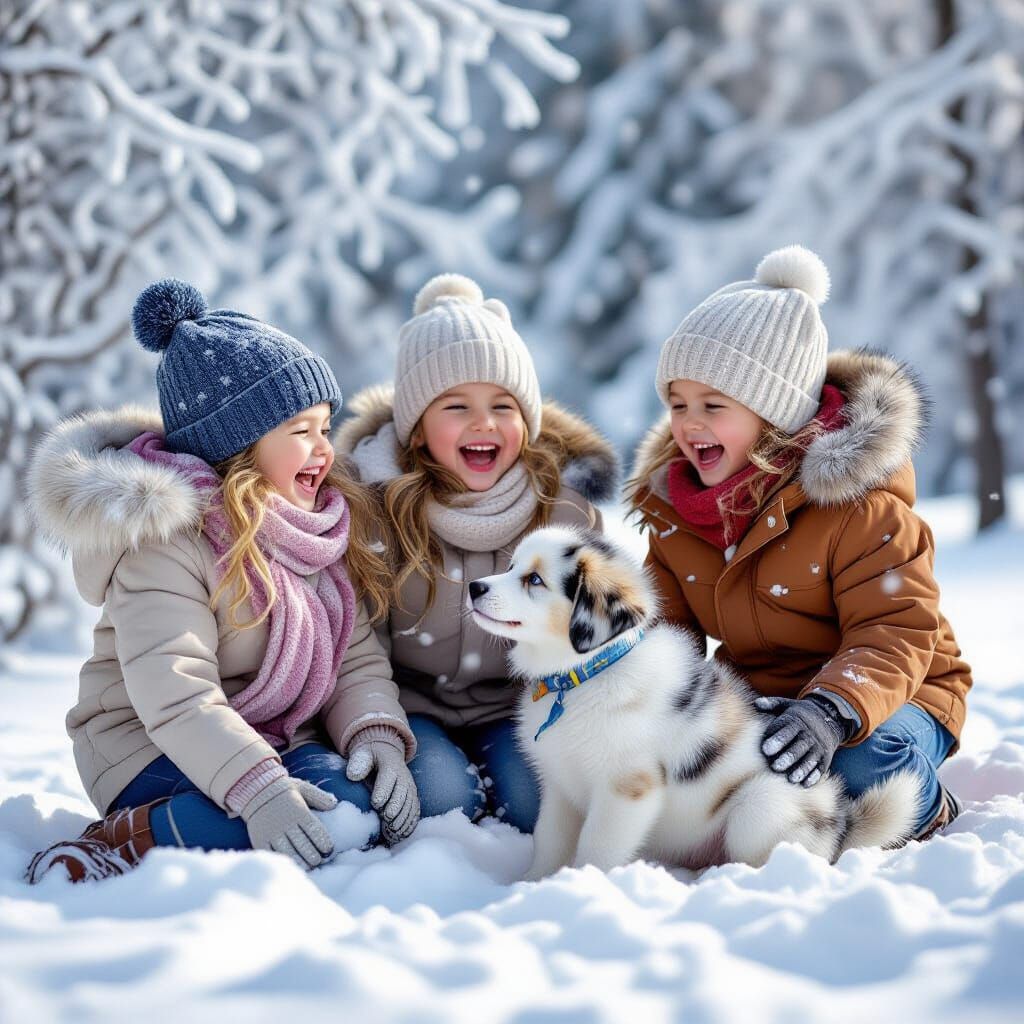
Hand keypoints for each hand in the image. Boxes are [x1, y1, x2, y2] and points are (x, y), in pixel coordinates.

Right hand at [240, 776, 336, 868]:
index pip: (315, 831)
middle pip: (303, 845)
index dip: (324, 843)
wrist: (256, 790)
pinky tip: (291, 866)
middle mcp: (286, 823)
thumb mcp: (304, 788)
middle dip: (314, 856)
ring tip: (308, 867)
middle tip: (319, 861)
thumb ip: (320, 797)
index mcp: (299, 812)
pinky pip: (272, 854)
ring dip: (300, 862)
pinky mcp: (261, 840)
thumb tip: (335, 804)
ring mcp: (272, 833)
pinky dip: (283, 861)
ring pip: (289, 852)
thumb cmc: (285, 791)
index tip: (329, 850)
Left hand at [346, 727, 419, 844]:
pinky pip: (414, 813)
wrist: (388, 755)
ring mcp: (410, 789)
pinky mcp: (413, 798)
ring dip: (402, 821)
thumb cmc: (371, 758)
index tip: (375, 804)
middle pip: (402, 796)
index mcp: (391, 766)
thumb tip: (352, 776)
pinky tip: (400, 835)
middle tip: (386, 822)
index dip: (383, 792)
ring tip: (391, 834)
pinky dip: (409, 825)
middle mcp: (404, 778)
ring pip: (410, 807)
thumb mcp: (363, 755)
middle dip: (395, 810)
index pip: (388, 780)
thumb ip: (358, 763)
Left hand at [755, 694, 847, 786]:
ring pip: (810, 759)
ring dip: (801, 769)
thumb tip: (756, 703)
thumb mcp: (787, 705)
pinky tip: (805, 784)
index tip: (765, 749)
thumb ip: (771, 704)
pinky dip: (814, 776)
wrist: (829, 718)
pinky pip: (821, 768)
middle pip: (799, 746)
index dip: (777, 739)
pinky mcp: (825, 758)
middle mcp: (809, 734)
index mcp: (797, 721)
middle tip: (775, 767)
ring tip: (791, 779)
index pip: (787, 730)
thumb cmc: (799, 714)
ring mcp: (818, 747)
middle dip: (788, 757)